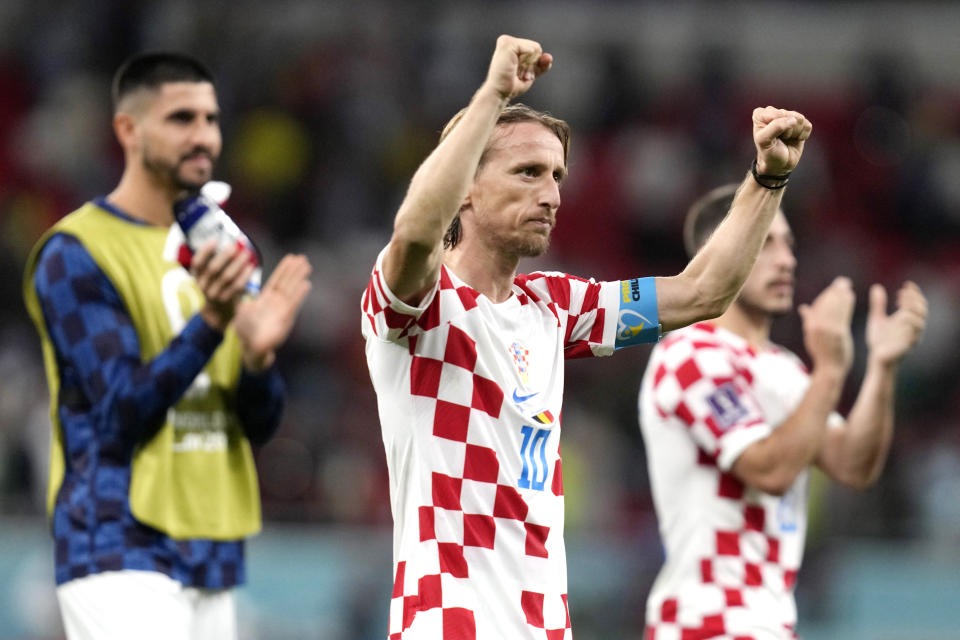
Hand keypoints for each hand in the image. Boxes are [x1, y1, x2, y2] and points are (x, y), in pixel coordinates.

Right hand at [192, 240, 256, 330]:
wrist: (217, 314)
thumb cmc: (215, 288)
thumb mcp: (208, 277)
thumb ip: (215, 262)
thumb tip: (231, 242)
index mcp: (196, 277)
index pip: (197, 263)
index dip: (204, 252)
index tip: (214, 240)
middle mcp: (203, 286)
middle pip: (213, 269)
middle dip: (225, 256)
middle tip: (235, 246)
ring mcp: (214, 295)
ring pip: (226, 278)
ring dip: (237, 264)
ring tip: (247, 253)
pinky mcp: (226, 300)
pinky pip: (236, 287)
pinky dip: (244, 276)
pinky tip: (250, 268)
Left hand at [233, 254, 311, 370]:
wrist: (252, 349)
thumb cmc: (245, 333)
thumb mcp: (240, 314)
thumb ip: (242, 302)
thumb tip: (242, 295)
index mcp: (265, 299)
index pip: (276, 280)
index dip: (283, 269)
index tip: (291, 258)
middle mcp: (276, 303)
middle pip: (286, 282)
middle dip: (294, 270)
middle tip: (303, 258)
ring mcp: (282, 310)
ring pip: (291, 290)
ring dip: (299, 277)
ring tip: (307, 265)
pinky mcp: (286, 319)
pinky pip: (293, 303)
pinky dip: (299, 294)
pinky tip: (306, 283)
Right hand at [484, 35, 552, 100]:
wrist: (500, 93)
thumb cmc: (511, 85)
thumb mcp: (530, 73)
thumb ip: (541, 65)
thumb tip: (549, 57)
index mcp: (510, 45)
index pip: (534, 49)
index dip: (533, 64)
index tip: (520, 74)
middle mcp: (507, 41)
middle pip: (536, 48)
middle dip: (532, 65)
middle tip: (519, 75)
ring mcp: (507, 41)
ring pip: (535, 48)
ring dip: (530, 66)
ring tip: (518, 73)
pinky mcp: (508, 45)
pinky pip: (531, 49)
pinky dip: (529, 63)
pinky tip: (516, 70)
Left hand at [753, 106, 812, 174]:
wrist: (779, 165)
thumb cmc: (769, 152)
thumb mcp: (764, 140)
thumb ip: (776, 126)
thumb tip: (794, 119)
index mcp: (760, 114)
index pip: (776, 114)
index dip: (776, 127)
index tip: (771, 137)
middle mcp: (774, 112)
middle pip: (788, 116)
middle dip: (786, 130)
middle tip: (779, 139)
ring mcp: (788, 117)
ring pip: (799, 119)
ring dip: (794, 133)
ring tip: (786, 139)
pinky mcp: (800, 123)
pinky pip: (807, 125)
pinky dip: (803, 135)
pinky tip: (795, 139)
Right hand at [798, 276, 854, 373]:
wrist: (830, 369)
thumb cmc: (822, 353)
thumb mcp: (811, 336)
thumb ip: (808, 321)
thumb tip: (803, 307)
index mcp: (810, 326)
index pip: (818, 305)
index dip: (826, 294)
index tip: (834, 286)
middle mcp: (817, 327)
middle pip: (825, 303)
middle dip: (834, 290)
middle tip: (842, 281)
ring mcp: (827, 330)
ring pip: (833, 306)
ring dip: (840, 294)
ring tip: (846, 285)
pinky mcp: (838, 333)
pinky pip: (841, 313)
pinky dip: (845, 303)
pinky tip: (850, 296)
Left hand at [865, 281, 926, 366]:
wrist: (876, 359)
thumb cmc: (879, 340)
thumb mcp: (877, 318)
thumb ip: (878, 304)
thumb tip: (876, 287)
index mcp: (908, 319)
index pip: (918, 302)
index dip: (915, 292)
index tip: (907, 284)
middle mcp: (914, 327)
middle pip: (922, 309)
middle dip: (914, 299)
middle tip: (902, 292)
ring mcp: (912, 336)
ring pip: (921, 320)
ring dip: (913, 309)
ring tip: (901, 302)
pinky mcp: (908, 345)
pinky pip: (915, 333)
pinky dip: (911, 323)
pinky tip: (902, 315)